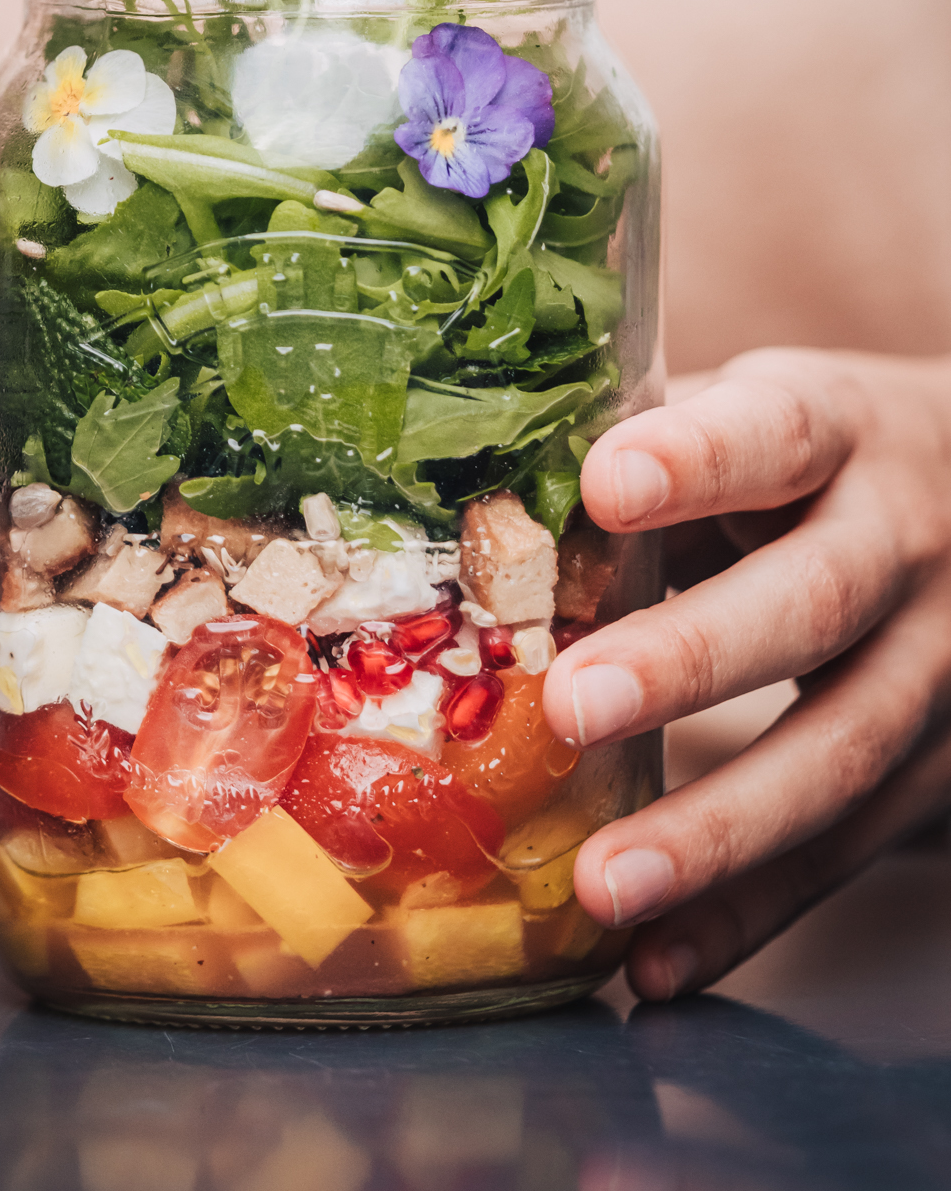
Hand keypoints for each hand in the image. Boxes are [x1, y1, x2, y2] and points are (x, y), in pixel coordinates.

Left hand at [542, 346, 950, 998]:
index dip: (695, 460)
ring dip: (718, 831)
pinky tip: (657, 958)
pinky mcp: (937, 768)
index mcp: (839, 430)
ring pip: (840, 753)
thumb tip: (470, 500)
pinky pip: (845, 853)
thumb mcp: (753, 415)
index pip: (774, 435)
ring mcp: (935, 665)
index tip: (603, 485)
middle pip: (811, 605)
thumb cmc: (811, 459)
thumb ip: (642, 450)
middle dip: (691, 661)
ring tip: (604, 879)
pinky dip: (748, 914)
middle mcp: (900, 543)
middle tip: (573, 706)